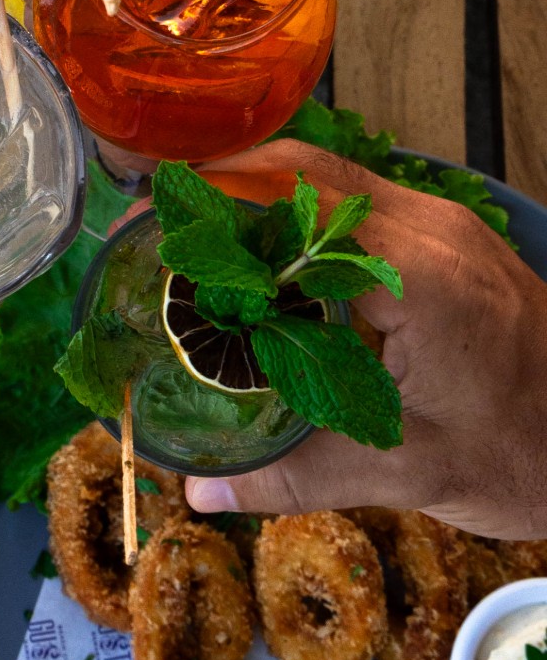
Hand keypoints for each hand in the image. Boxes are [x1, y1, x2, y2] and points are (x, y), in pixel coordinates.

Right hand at [116, 139, 546, 538]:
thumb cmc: (517, 456)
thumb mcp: (400, 476)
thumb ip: (289, 478)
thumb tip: (197, 492)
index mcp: (416, 276)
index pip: (291, 206)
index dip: (212, 206)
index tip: (149, 223)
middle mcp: (429, 226)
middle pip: (301, 167)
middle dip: (219, 183)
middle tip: (154, 217)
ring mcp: (444, 219)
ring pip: (328, 171)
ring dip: (256, 189)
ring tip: (194, 228)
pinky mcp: (448, 230)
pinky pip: (356, 193)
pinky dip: (295, 208)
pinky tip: (262, 250)